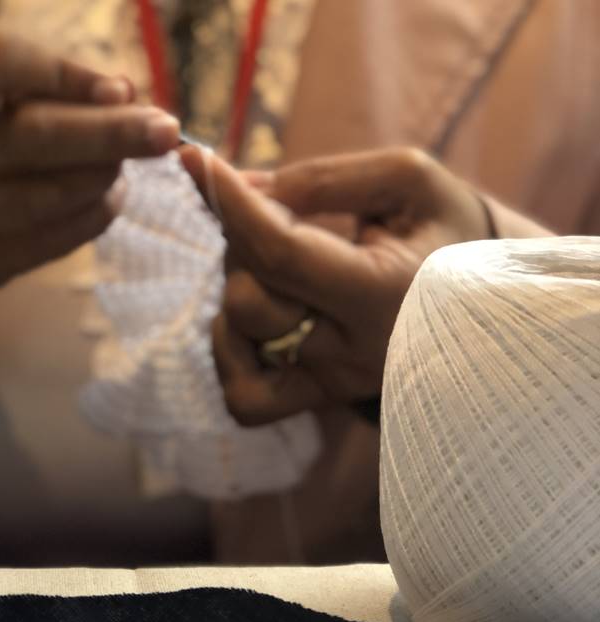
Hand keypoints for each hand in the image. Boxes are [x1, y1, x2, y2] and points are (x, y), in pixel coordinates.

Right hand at [0, 25, 180, 309]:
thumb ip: (34, 78)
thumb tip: (123, 92)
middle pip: (29, 139)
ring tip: (129, 165)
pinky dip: (91, 219)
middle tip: (167, 131)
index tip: (121, 88)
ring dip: (103, 179)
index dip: (63, 75)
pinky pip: (46, 244)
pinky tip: (111, 198)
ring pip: (44, 198)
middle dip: (108, 134)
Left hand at [180, 146, 490, 425]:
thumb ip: (326, 181)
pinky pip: (244, 399)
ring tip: (279, 261)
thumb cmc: (446, 234)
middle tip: (273, 213)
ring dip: (237, 287)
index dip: (231, 204)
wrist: (485, 306)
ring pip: (239, 341)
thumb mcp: (409, 182)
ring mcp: (331, 385)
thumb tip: (245, 188)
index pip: (282, 253)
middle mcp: (352, 352)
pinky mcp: (317, 402)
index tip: (196, 159)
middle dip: (242, 242)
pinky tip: (253, 318)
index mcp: (383, 294)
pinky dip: (229, 352)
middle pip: (249, 299)